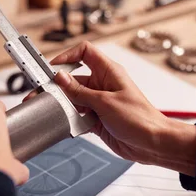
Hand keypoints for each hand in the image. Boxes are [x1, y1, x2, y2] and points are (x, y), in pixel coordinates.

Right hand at [26, 42, 195, 175]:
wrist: (152, 143)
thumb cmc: (140, 118)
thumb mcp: (105, 102)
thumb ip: (80, 91)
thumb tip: (61, 78)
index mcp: (109, 72)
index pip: (85, 53)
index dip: (68, 56)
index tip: (53, 68)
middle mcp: (103, 84)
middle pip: (74, 79)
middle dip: (58, 87)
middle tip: (42, 94)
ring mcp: (100, 102)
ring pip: (73, 99)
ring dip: (63, 106)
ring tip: (52, 112)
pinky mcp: (98, 119)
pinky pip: (78, 115)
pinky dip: (71, 120)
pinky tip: (67, 125)